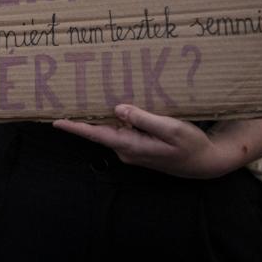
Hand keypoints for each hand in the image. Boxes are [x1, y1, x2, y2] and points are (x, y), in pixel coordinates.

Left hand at [53, 104, 238, 178]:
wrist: (205, 163)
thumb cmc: (191, 146)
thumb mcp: (172, 130)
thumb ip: (144, 119)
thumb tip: (119, 109)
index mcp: (131, 146)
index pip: (96, 135)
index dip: (75, 127)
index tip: (55, 120)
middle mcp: (127, 150)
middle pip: (99, 130)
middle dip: (82, 117)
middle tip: (65, 99)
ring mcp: (132, 149)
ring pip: (110, 129)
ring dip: (98, 116)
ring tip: (82, 98)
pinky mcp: (139, 146)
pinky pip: (121, 130)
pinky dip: (114, 118)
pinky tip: (111, 105)